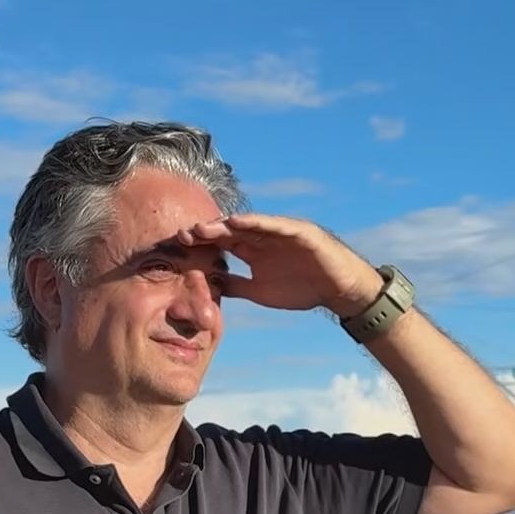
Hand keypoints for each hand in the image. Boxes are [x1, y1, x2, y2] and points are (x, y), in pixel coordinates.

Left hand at [176, 214, 384, 318]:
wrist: (337, 289)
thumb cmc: (302, 288)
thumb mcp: (260, 291)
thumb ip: (237, 286)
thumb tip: (211, 288)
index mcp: (252, 250)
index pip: (220, 244)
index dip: (200, 245)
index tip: (177, 249)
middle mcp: (262, 237)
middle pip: (228, 231)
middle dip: (204, 233)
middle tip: (180, 236)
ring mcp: (279, 232)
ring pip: (246, 225)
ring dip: (223, 225)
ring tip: (202, 228)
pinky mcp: (297, 231)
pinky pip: (274, 224)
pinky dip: (256, 222)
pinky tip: (237, 222)